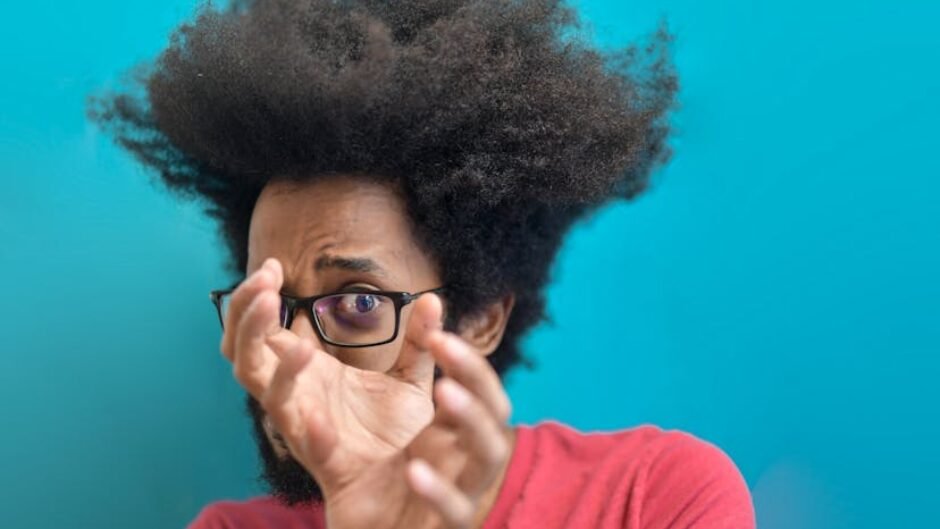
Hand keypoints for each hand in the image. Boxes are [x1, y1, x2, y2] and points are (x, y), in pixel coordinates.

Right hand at [221, 258, 513, 528]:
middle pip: (241, 348)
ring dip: (260, 347)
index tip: (273, 266)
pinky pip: (297, 430)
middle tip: (264, 280)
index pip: (260, 329)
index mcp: (306, 371)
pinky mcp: (317, 452)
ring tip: (279, 318)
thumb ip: (419, 343)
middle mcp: (293, 392)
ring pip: (254, 380)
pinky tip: (310, 396)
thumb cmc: (398, 435)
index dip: (254, 297)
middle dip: (244, 312)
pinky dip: (300, 409)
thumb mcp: (411, 381)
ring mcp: (299, 420)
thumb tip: (433, 300)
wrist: (411, 488)